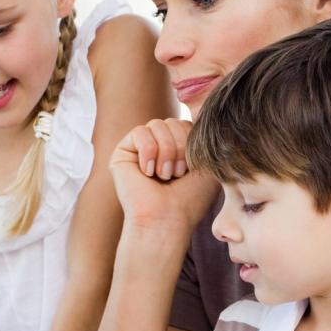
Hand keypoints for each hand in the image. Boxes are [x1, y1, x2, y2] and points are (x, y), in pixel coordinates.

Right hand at [109, 119, 218, 240]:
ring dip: (166, 152)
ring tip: (163, 176)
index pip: (186, 124)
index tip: (191, 170)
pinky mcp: (122, 153)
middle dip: (180, 147)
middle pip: (172, 121)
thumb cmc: (189, 200)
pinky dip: (148, 151)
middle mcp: (158, 148)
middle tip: (176, 175)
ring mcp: (139, 150)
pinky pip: (139, 131)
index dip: (192, 143)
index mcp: (177, 150)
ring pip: (157, 124)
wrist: (167, 219)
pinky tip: (147, 173)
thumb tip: (202, 111)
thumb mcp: (207, 163)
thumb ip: (203, 137)